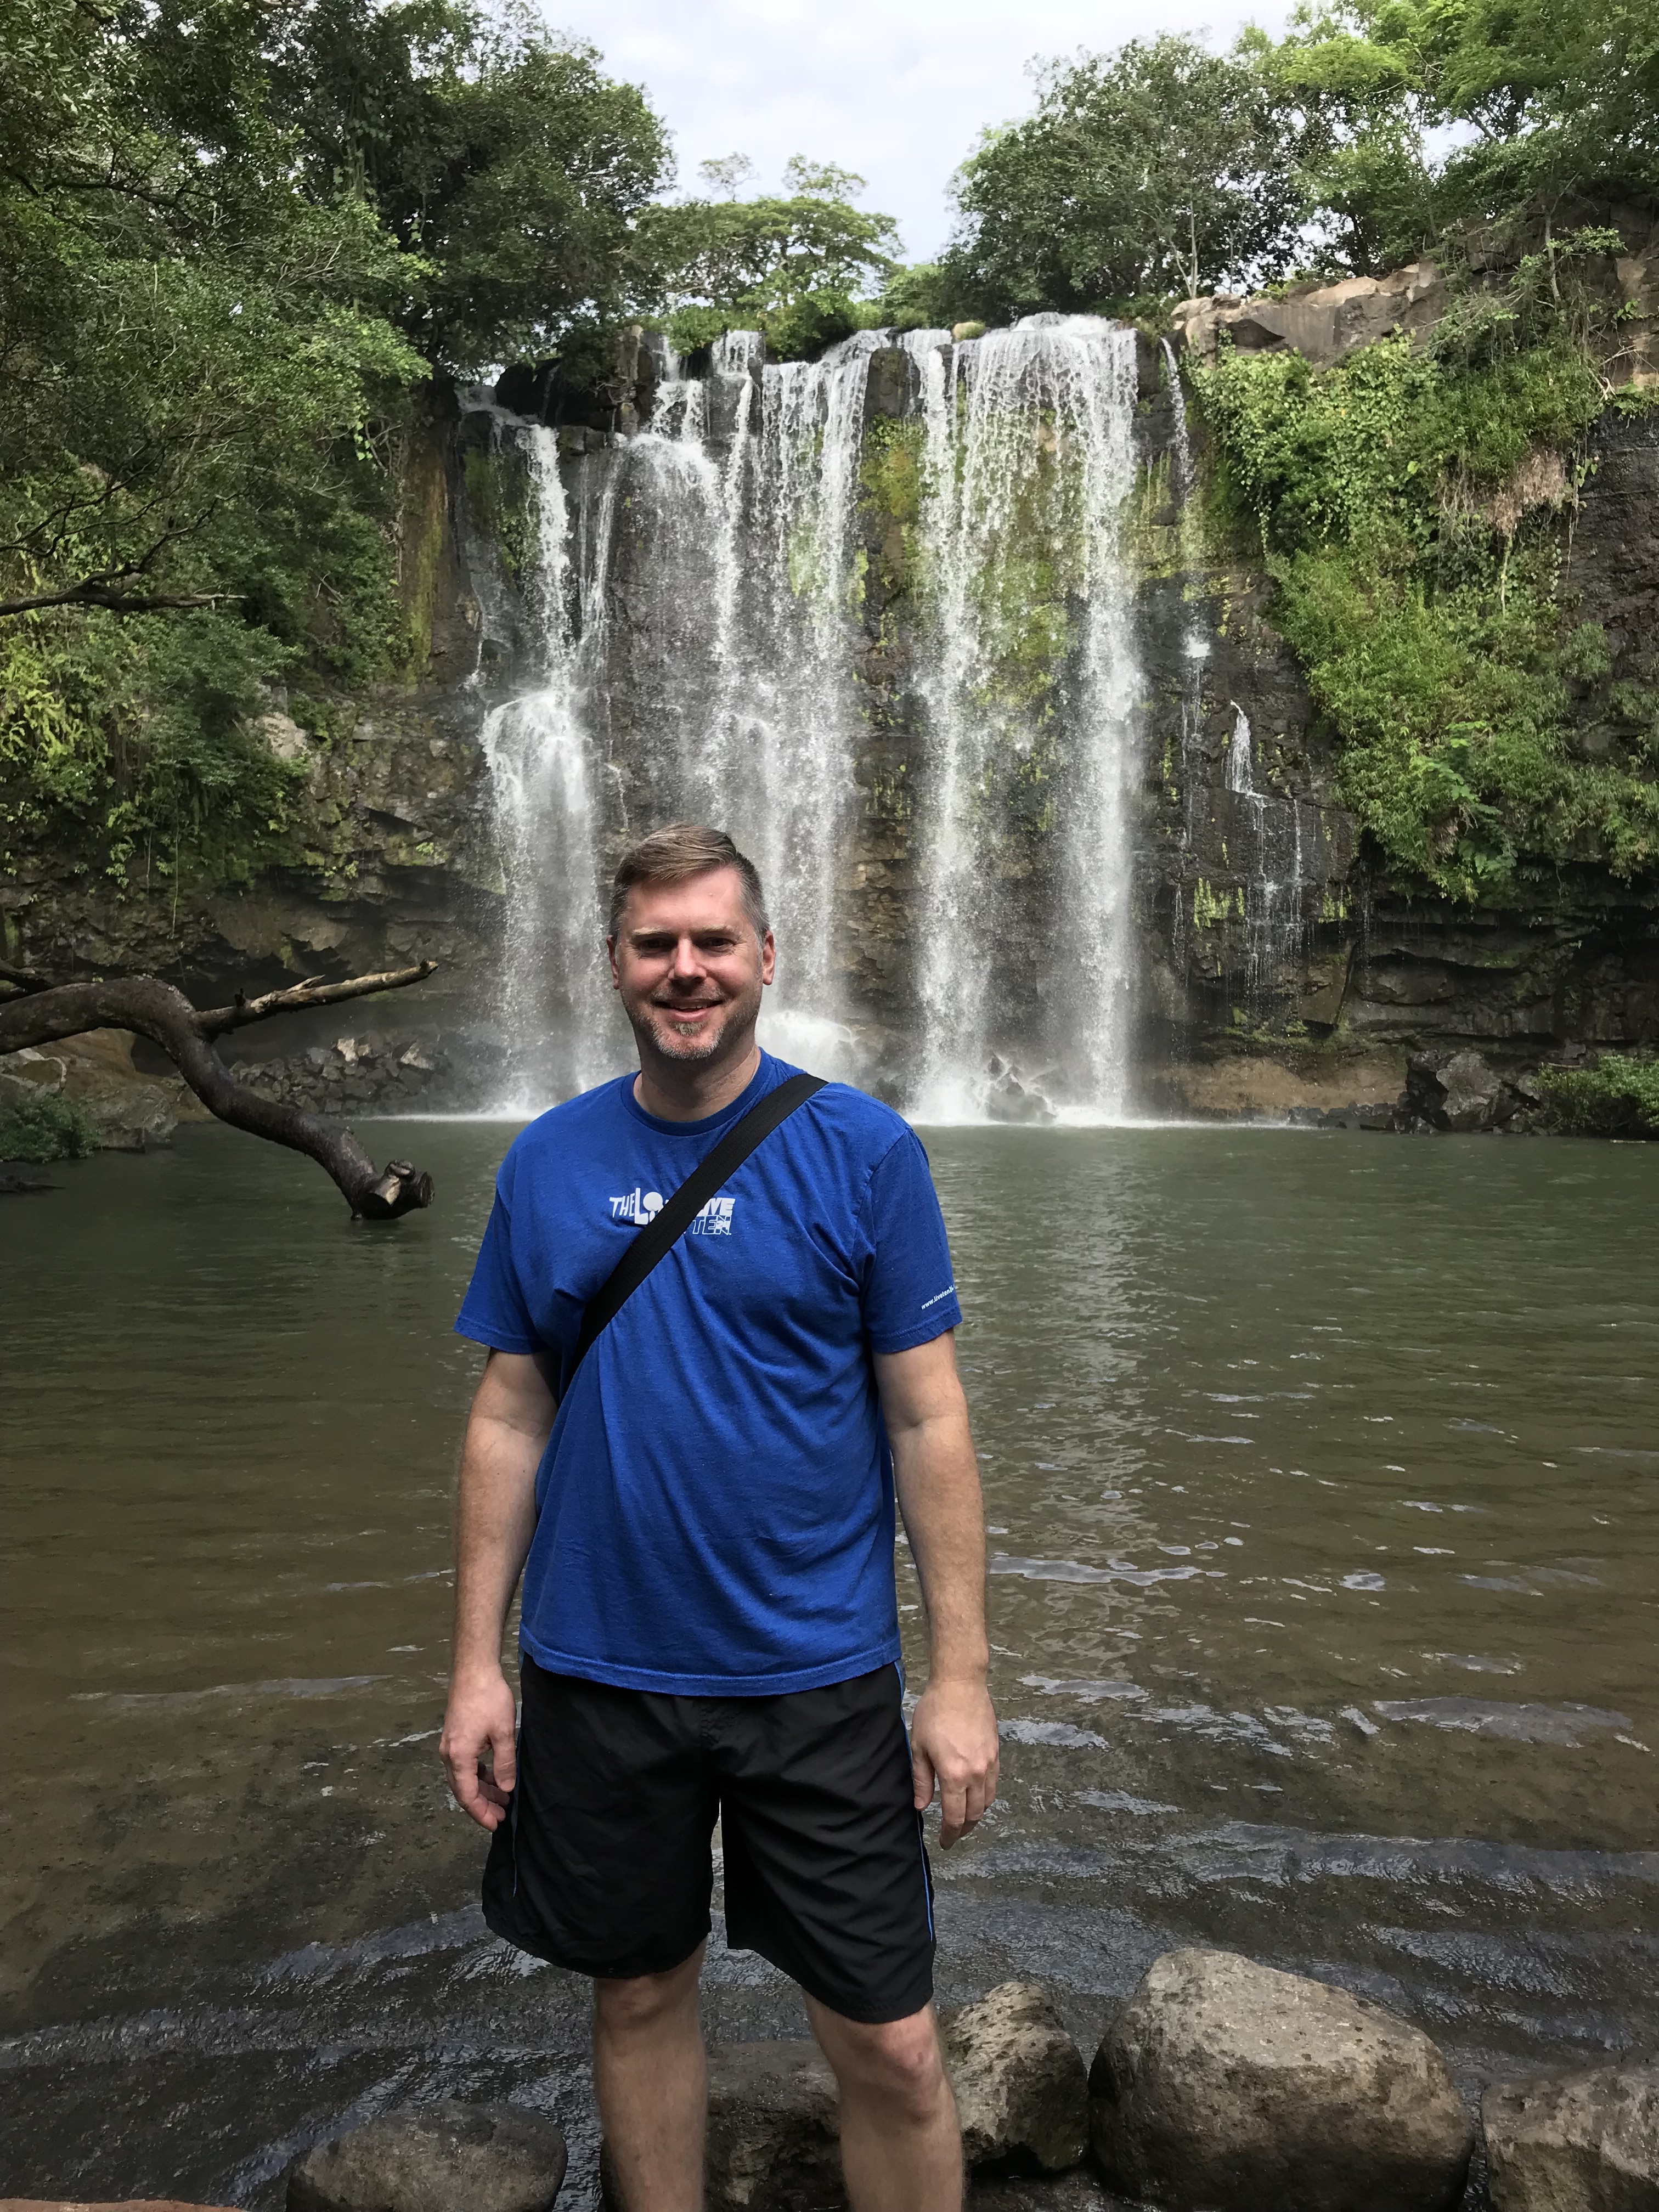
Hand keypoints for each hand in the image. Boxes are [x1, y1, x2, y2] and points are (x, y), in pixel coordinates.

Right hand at [439, 1663, 517, 1830]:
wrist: (474, 1670)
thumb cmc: (489, 1699)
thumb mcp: (503, 1733)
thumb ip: (504, 1764)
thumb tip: (506, 1788)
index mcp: (458, 1756)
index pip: (467, 1795)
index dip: (480, 1813)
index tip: (495, 1824)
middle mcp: (448, 1754)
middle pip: (463, 1789)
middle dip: (481, 1805)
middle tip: (501, 1815)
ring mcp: (450, 1745)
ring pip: (463, 1777)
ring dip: (482, 1789)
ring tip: (502, 1798)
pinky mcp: (455, 1737)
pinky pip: (464, 1765)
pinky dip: (478, 1775)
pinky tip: (493, 1777)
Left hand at [910, 1675, 998, 1848]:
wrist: (960, 1685)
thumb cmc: (935, 1712)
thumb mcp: (919, 1747)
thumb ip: (922, 1780)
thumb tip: (922, 1806)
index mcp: (954, 1775)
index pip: (954, 1817)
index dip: (949, 1834)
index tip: (944, 1843)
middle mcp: (976, 1773)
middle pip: (974, 1814)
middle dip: (963, 1829)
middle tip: (953, 1835)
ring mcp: (989, 1763)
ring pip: (987, 1802)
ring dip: (976, 1815)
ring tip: (964, 1819)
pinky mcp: (995, 1753)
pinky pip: (993, 1784)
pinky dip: (985, 1797)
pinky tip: (974, 1796)